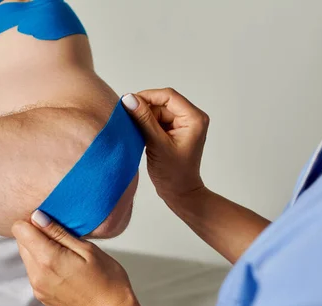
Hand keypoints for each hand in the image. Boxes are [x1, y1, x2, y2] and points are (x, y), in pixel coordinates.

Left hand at [12, 210, 135, 305]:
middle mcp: (37, 275)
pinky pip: (34, 272)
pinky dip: (45, 264)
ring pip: (27, 257)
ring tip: (68, 254)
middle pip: (21, 242)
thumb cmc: (108, 280)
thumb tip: (37, 217)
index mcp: (48, 259)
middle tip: (64, 237)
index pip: (20, 229)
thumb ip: (59, 233)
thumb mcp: (88, 250)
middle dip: (37, 234)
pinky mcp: (41, 296)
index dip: (34, 220)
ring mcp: (37, 288)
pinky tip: (66, 268)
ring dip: (41, 250)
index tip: (53, 223)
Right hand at [121, 88, 209, 203]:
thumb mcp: (157, 144)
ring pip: (158, 111)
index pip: (168, 96)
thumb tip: (129, 99)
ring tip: (133, 130)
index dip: (147, 96)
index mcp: (194, 118)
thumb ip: (144, 120)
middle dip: (144, 109)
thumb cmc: (173, 174)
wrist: (180, 193)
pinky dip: (147, 125)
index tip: (128, 103)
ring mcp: (184, 124)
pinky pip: (158, 120)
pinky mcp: (175, 131)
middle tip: (126, 119)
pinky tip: (139, 134)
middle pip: (163, 103)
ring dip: (144, 118)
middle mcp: (192, 118)